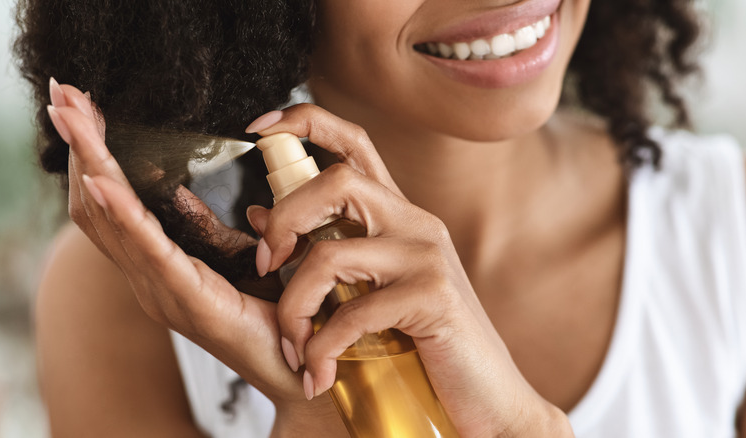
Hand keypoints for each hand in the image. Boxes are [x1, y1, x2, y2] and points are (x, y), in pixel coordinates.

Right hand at [45, 79, 345, 435]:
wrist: (298, 365)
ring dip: (90, 162)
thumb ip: (228, 236)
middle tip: (62, 95)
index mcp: (160, 265)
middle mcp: (148, 276)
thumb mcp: (250, 262)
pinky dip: (122, 213)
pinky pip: (148, 250)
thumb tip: (232, 207)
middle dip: (81, 146)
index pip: (113, 201)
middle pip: (98, 202)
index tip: (83, 108)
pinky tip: (101, 180)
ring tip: (71, 115)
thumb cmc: (276, 314)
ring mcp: (159, 289)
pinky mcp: (186, 298)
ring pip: (111, 218)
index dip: (96, 154)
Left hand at [245, 104, 573, 436]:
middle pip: (334, 181)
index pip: (353, 142)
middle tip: (266, 266)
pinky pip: (354, 313)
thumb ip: (323, 249)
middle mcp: (415, 223)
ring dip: (294, 307)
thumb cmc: (422, 343)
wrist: (489, 397)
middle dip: (283, 220)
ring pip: (331, 254)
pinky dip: (322, 347)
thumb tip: (259, 214)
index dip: (304, 122)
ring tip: (295, 348)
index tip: (256, 130)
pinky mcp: (435, 298)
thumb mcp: (369, 288)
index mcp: (397, 215)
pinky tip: (320, 372)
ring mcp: (427, 257)